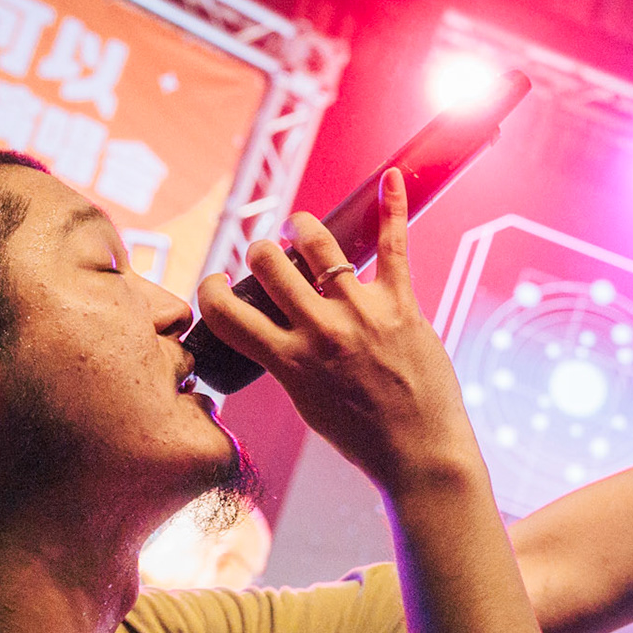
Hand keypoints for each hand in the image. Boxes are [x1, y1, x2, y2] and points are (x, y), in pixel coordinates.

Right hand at [195, 169, 475, 494]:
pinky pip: (393, 245)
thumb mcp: (308, 403)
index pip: (226, 312)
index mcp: (289, 362)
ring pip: (317, 243)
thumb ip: (289, 362)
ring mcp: (362, 313)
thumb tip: (276, 331)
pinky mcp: (402, 304)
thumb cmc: (364, 437)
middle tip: (270, 257)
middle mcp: (320, 331)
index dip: (210, 289)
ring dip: (302, 229)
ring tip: (301, 231)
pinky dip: (392, 207)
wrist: (421, 454)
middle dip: (261, 253)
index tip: (217, 283)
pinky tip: (391, 179)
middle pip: (268, 263)